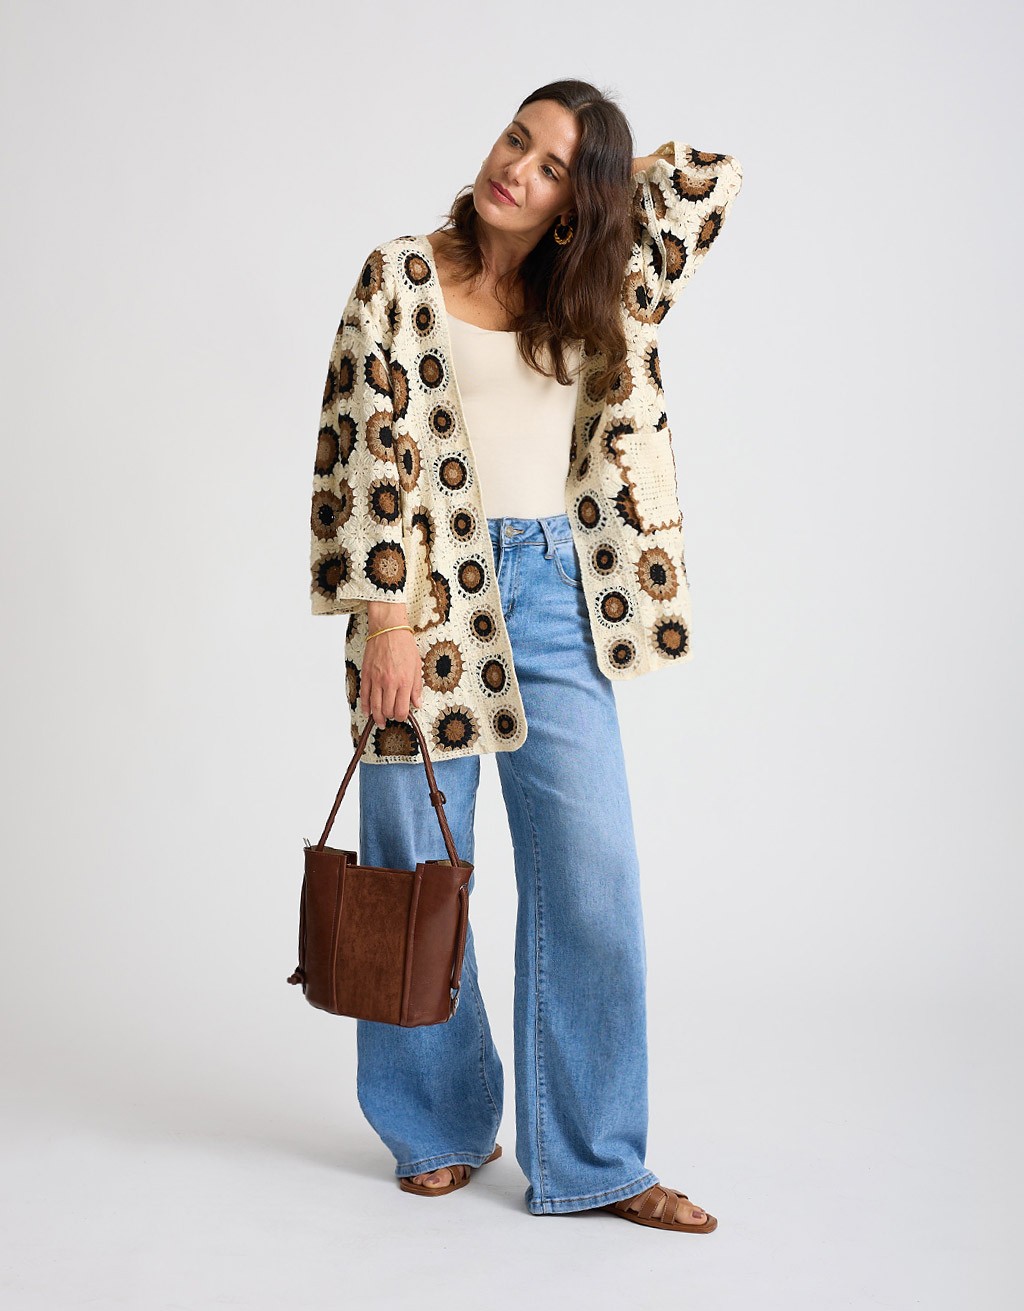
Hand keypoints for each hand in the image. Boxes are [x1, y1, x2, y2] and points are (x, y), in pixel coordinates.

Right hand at [362, 603, 422, 727]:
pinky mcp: (367, 675)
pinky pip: (364, 695)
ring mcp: (376, 679)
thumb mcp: (417, 666)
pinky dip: (365, 706)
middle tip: (392, 717)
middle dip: (390, 717)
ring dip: (377, 717)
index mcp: (404, 681)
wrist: (388, 630)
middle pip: (387, 710)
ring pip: (375, 706)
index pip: (402, 709)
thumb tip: (417, 703)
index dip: (402, 716)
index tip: (403, 716)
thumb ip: (416, 687)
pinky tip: (368, 712)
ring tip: (380, 722)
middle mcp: (389, 683)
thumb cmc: (404, 645)